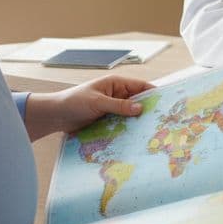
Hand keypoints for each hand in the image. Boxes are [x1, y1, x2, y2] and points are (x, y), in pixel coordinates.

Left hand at [25, 74, 155, 139]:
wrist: (55, 116)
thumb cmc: (73, 102)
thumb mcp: (97, 102)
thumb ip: (118, 105)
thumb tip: (140, 108)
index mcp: (116, 84)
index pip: (141, 86)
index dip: (155, 93)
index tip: (167, 104)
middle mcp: (117, 95)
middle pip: (139, 102)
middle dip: (149, 111)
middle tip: (164, 123)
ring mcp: (113, 109)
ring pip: (132, 115)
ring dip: (139, 123)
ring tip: (154, 134)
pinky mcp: (108, 121)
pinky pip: (123, 125)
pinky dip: (129, 130)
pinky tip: (137, 140)